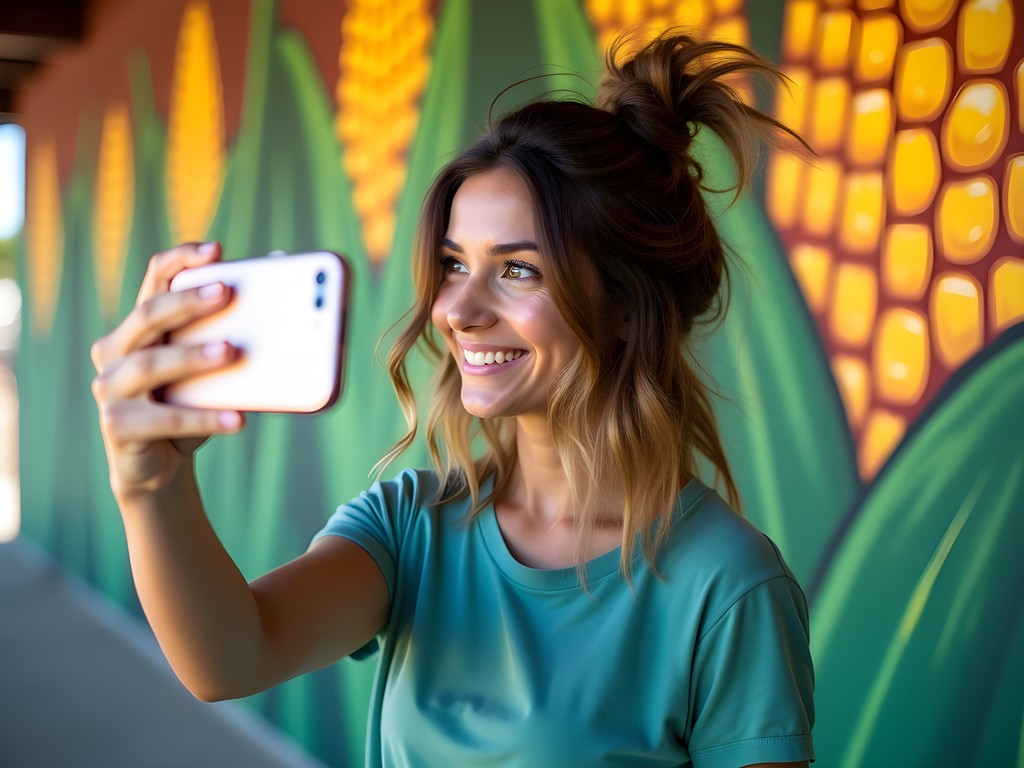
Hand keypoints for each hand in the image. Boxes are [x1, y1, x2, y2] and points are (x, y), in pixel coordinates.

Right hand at [91, 242, 245, 498]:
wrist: (160, 467)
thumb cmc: (190, 405)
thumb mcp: (210, 369)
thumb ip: (231, 333)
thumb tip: (283, 293)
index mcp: (138, 327)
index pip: (154, 279)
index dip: (182, 260)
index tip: (216, 249)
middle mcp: (114, 351)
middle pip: (149, 315)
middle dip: (189, 301)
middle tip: (228, 292)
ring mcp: (109, 389)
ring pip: (151, 364)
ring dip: (193, 356)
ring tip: (232, 351)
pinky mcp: (117, 426)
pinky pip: (165, 419)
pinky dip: (205, 418)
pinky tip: (239, 419)